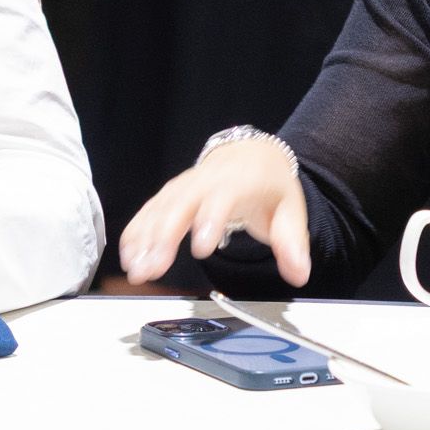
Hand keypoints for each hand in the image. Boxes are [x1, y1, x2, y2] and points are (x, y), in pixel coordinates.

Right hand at [119, 136, 307, 286]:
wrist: (251, 156)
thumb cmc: (268, 184)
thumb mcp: (290, 210)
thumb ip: (292, 243)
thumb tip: (299, 273)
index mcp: (238, 181)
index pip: (221, 199)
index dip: (209, 221)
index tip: (202, 249)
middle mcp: (205, 181)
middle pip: (180, 205)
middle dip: (164, 237)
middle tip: (154, 267)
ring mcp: (184, 186)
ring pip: (159, 209)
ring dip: (145, 239)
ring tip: (137, 269)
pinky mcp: (169, 195)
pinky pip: (149, 211)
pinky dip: (136, 232)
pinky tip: (129, 255)